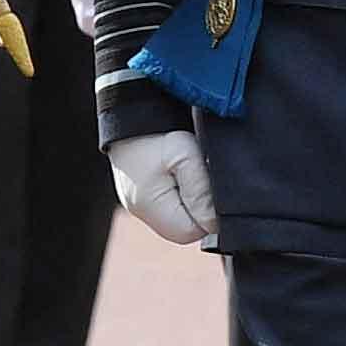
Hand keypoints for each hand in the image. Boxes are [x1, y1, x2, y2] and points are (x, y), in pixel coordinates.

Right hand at [106, 130, 215, 244]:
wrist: (130, 115)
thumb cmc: (156, 134)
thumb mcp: (185, 156)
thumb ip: (202, 192)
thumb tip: (215, 223)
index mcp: (150, 207)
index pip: (192, 231)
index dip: (209, 215)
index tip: (214, 188)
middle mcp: (143, 213)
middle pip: (186, 228)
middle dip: (202, 209)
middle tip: (205, 177)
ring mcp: (142, 206)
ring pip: (180, 218)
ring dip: (193, 202)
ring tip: (194, 173)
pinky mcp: (144, 198)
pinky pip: (172, 207)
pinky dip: (184, 196)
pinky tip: (185, 175)